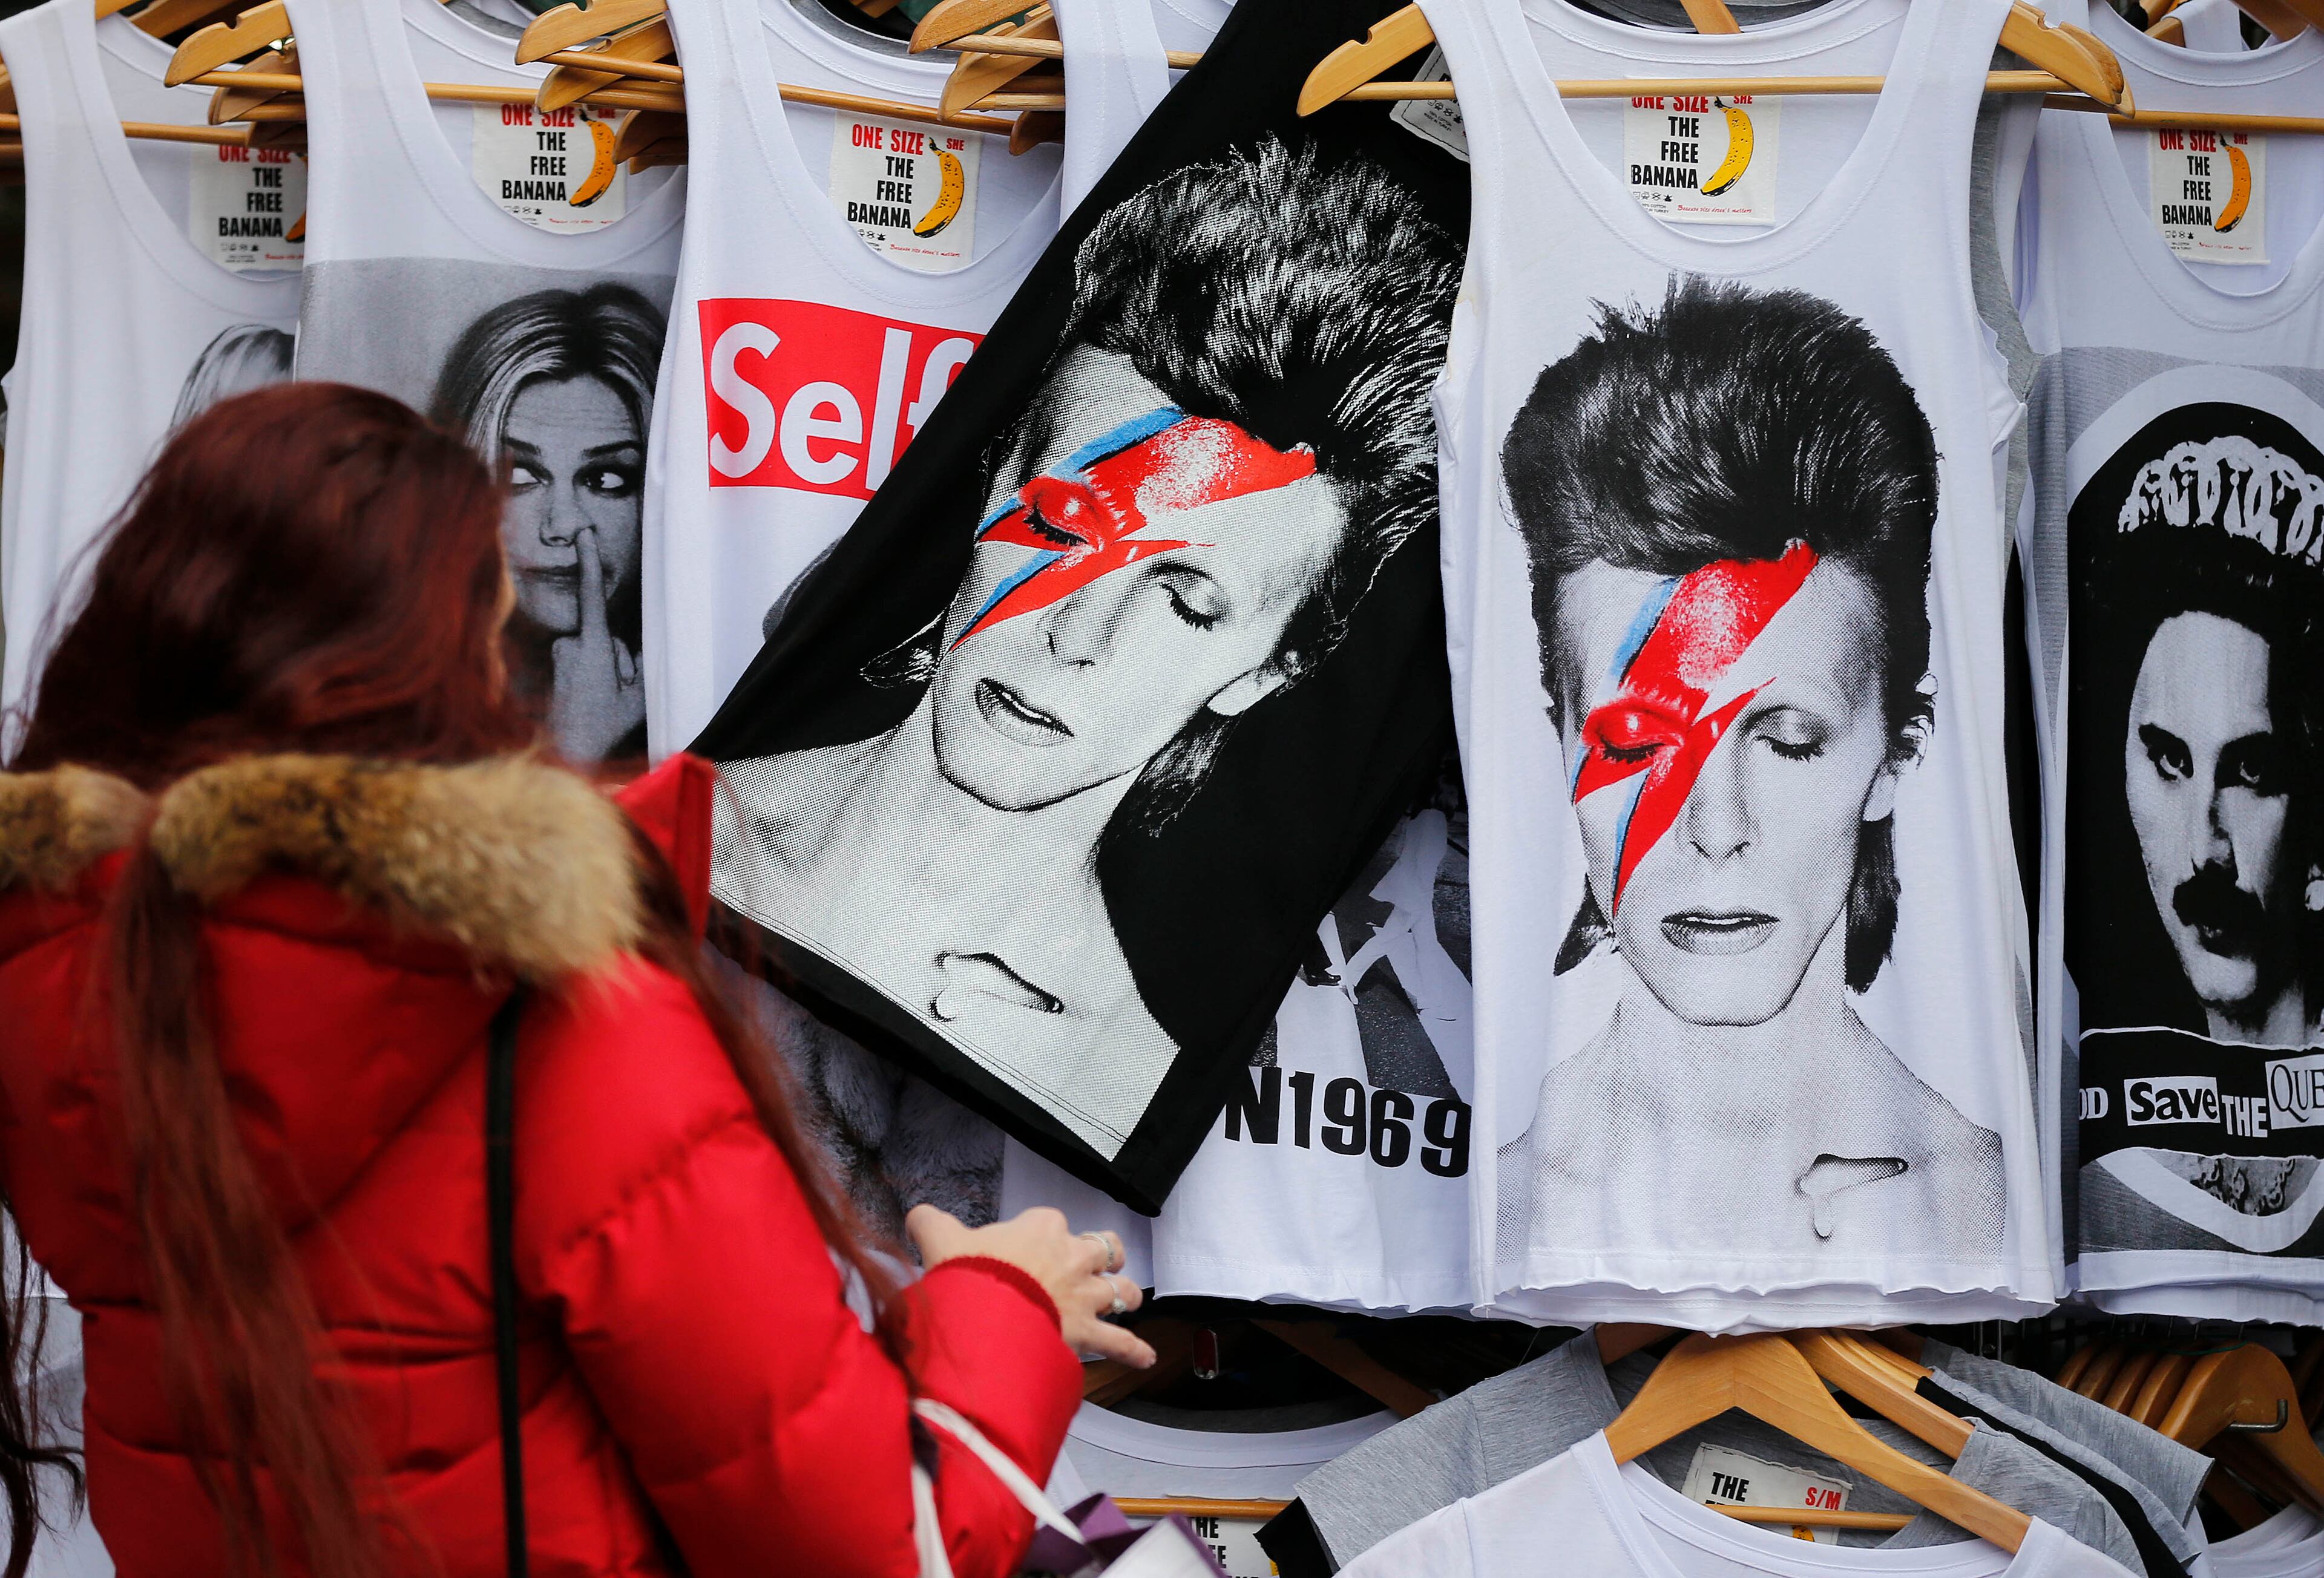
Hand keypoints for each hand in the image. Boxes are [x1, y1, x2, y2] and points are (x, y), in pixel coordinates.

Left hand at [548, 527, 644, 760]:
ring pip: (596, 650)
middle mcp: (570, 647)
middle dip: (617, 661)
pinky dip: (593, 675)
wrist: (569, 759)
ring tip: (603, 701)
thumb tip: (635, 651)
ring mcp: (560, 658)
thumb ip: (642, 665)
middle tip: (617, 694)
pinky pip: (584, 661)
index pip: (594, 597)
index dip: (591, 563)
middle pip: (607, 637)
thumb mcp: (640, 697)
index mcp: (592, 648)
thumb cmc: (606, 730)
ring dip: (606, 670)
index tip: (584, 535)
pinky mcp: (556, 668)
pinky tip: (592, 702)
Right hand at [906, 1205, 1154, 1368]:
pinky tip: (1146, 1357)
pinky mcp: (1087, 1331)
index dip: (1040, 1231)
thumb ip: (930, 1224)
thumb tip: (917, 1215)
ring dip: (1124, 1296)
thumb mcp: (940, 1240)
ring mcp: (1083, 1295)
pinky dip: (1133, 1350)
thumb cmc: (969, 1276)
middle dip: (1101, 1256)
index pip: (1049, 1219)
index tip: (1026, 1246)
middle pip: (1101, 1248)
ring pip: (1121, 1290)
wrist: (986, 1315)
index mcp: (1040, 1228)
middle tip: (1090, 1266)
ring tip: (1125, 1302)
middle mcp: (1071, 1257)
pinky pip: (1119, 1341)